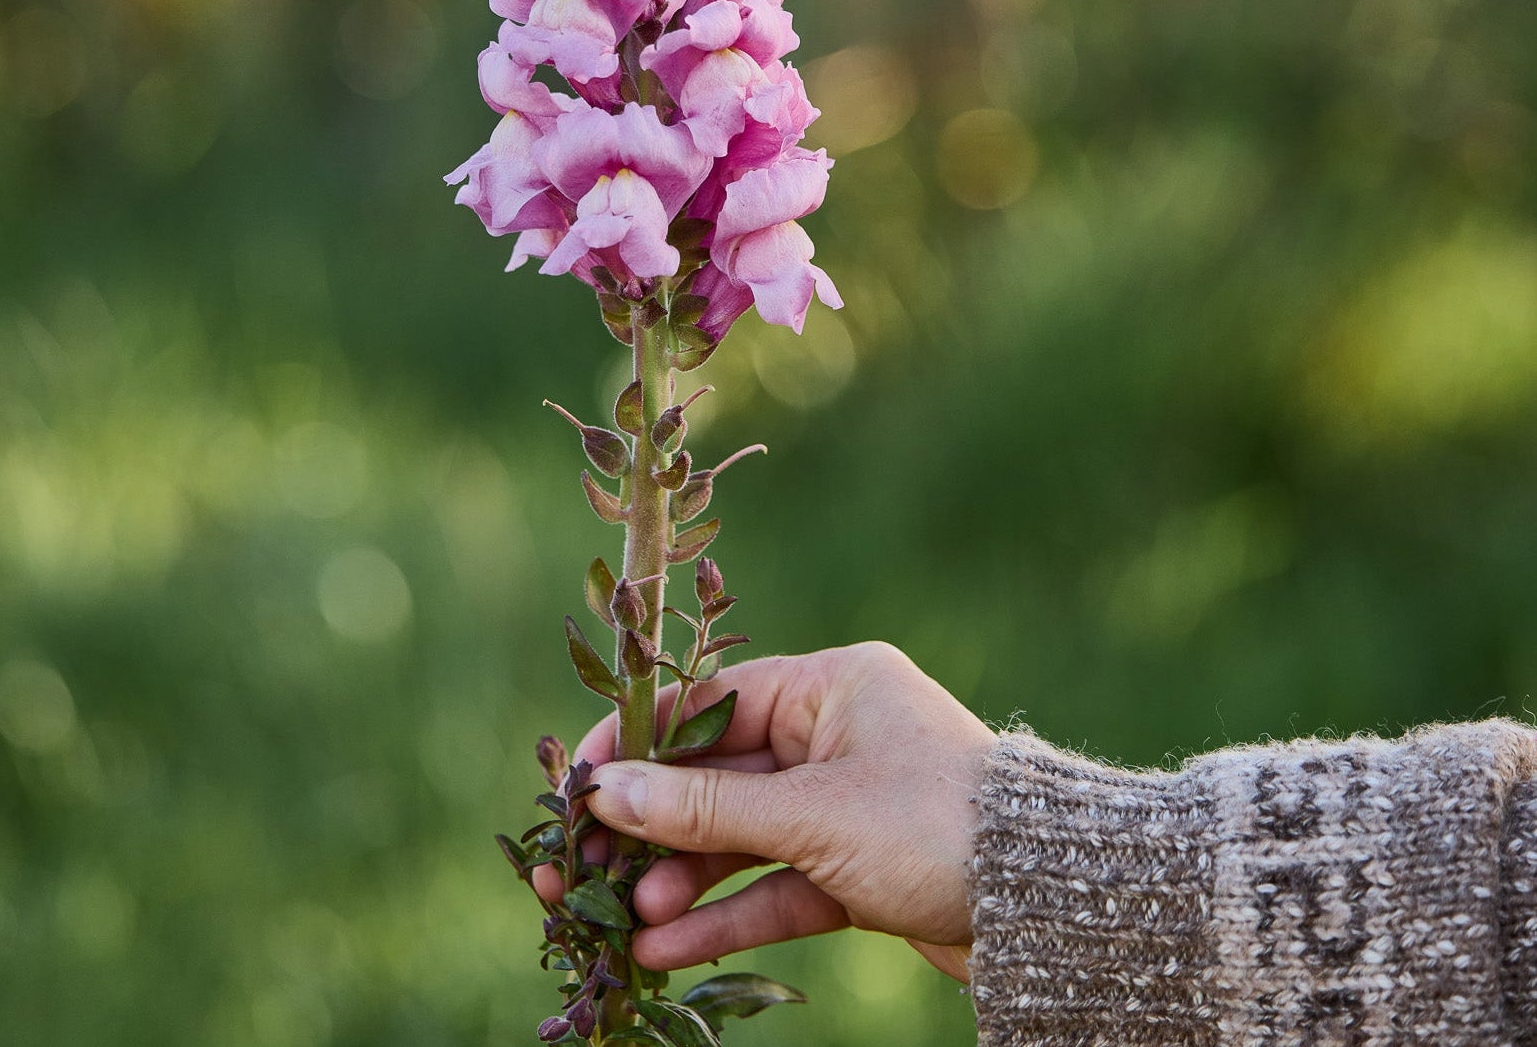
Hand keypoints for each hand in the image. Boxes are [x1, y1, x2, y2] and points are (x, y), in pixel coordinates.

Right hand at [534, 641, 995, 981]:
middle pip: (719, 777)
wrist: (1052, 907)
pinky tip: (671, 946)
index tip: (577, 779)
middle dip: (654, 828)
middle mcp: (836, 734)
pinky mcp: (860, 869)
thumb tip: (606, 790)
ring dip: (685, 881)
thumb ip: (706, 808)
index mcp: (832, 684)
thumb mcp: (813, 814)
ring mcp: (848, 803)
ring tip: (623, 923)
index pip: (711, 701)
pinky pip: (779, 886)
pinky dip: (730, 915)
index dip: (639, 741)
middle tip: (583, 868)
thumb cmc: (934, 824)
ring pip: (744, 839)